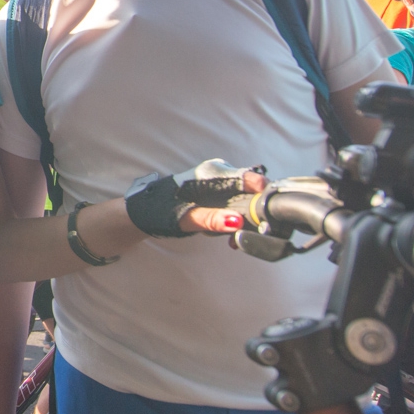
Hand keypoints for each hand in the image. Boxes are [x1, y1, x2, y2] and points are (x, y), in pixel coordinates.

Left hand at [128, 160, 265, 238]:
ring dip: (242, 223)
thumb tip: (236, 222)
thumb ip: (210, 219)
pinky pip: (236, 207)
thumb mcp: (185, 219)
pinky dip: (234, 223)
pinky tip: (226, 237)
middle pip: (251, 191)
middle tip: (243, 235)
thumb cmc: (160, 211)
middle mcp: (218, 175)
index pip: (248, 177)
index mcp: (211, 174)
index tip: (269, 212)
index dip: (263, 192)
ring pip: (245, 202)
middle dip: (252, 215)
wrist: (144, 214)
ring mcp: (220, 185)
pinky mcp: (218, 195)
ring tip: (228, 239)